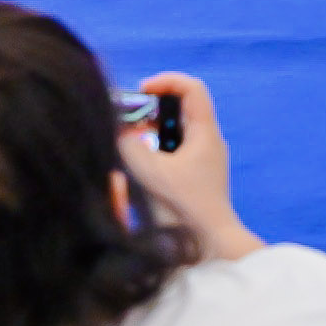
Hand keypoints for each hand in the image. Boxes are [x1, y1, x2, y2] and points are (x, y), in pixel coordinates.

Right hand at [118, 69, 248, 255]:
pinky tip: (140, 162)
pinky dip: (157, 147)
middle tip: (129, 117)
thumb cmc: (184, 208)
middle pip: (182, 106)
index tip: (141, 91)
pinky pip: (176, 148)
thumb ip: (129, 145)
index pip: (192, 88)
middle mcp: (209, 140)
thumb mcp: (149, 172)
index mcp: (205, 133)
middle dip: (153, 107)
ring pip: (177, 128)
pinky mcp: (197, 173)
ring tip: (130, 140)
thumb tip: (117, 129)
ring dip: (152, 129)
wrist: (209, 243)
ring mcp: (205, 157)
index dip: (166, 82)